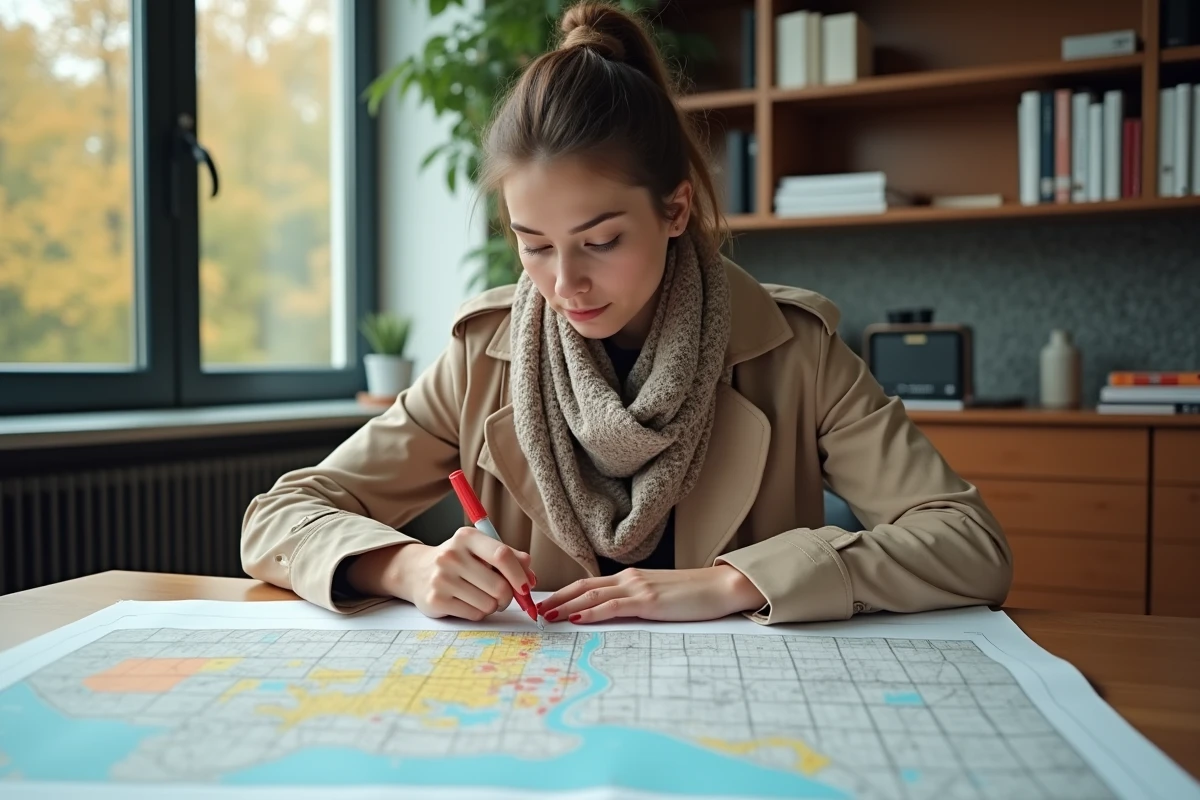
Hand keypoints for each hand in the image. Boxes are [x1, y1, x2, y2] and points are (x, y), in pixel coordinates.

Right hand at [348, 528, 535, 620]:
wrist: (417, 571)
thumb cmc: (460, 561)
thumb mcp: (481, 550)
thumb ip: (510, 558)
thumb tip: (531, 576)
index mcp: (467, 537)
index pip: (502, 555)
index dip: (519, 575)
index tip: (526, 587)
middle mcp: (452, 555)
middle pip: (500, 586)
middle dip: (508, 596)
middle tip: (503, 596)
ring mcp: (442, 578)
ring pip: (489, 604)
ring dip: (492, 605)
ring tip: (481, 596)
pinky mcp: (436, 600)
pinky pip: (474, 614)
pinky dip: (478, 613)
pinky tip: (468, 603)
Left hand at [536, 565, 765, 624]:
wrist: (722, 587)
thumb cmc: (694, 596)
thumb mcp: (660, 596)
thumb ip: (637, 601)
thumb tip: (615, 614)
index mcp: (631, 578)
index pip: (590, 584)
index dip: (565, 593)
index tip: (547, 604)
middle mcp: (630, 578)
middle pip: (583, 587)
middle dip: (557, 599)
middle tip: (536, 611)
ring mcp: (639, 587)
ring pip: (593, 595)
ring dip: (567, 606)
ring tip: (547, 616)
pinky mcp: (649, 601)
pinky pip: (614, 606)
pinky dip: (593, 611)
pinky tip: (579, 617)